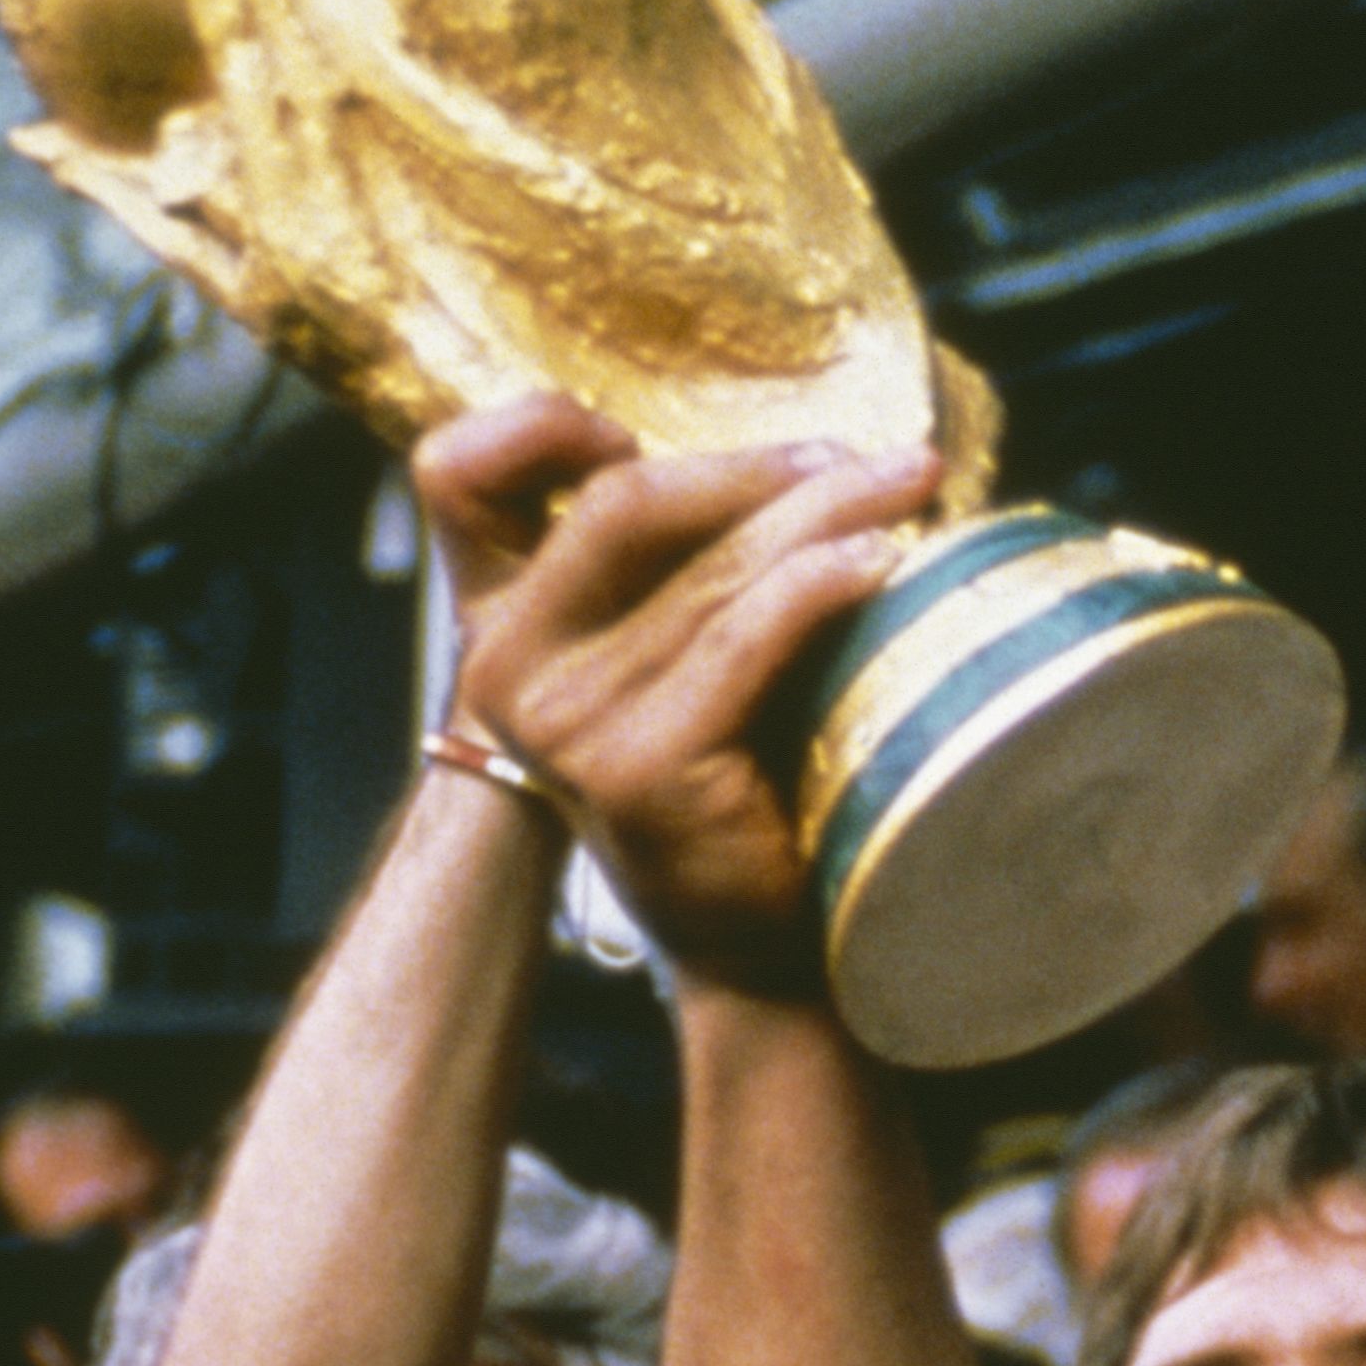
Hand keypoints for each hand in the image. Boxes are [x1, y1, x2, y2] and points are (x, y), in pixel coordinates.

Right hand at [417, 396, 935, 995]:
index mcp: (500, 621)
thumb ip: (677, 564)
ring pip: (709, 570)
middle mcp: (507, 665)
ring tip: (908, 489)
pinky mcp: (635, 764)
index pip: (457, 476)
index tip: (637, 430)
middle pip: (622, 506)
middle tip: (878, 460)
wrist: (750, 939)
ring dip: (827, 516)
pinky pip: (743, 637)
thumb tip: (795, 452)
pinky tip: (882, 564)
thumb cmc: (734, 778)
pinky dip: (822, 585)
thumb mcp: (680, 652)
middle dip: (759, 469)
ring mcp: (564, 718)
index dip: (533, 427)